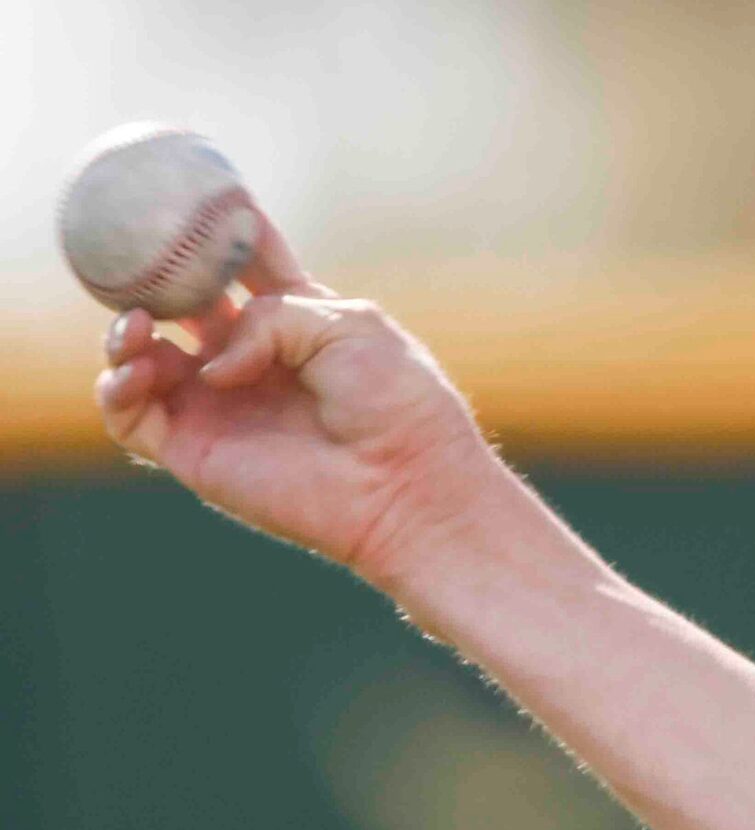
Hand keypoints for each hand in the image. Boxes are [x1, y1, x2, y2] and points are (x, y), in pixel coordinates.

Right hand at [94, 214, 507, 592]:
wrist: (407, 484)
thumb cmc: (395, 403)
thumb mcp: (345, 324)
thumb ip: (269, 314)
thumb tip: (214, 360)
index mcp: (295, 323)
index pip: (244, 266)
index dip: (218, 229)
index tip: (192, 190)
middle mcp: (249, 360)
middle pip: (178, 303)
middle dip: (152, 275)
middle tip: (135, 255)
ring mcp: (217, 405)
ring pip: (138, 356)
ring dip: (123, 333)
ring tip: (139, 323)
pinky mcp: (195, 450)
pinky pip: (128, 414)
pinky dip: (117, 387)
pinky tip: (141, 370)